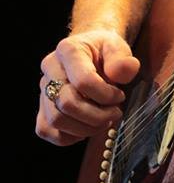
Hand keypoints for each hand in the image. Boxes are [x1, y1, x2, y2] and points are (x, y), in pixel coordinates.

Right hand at [36, 29, 139, 145]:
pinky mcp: (42, 108)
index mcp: (68, 50)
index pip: (83, 81)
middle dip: (97, 116)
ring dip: (85, 128)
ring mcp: (43, 89)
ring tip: (104, 121)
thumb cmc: (104, 51)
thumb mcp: (118, 46)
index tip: (120, 96)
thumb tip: (120, 73)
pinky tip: (87, 127)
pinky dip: (70, 136)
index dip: (105, 95)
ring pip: (56, 120)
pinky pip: (47, 130)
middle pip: (67, 103)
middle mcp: (50, 69)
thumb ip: (122, 59)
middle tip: (115, 113)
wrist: (92, 52)